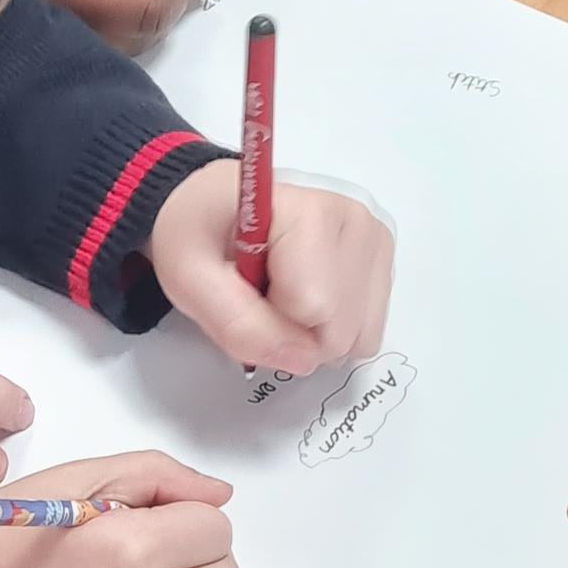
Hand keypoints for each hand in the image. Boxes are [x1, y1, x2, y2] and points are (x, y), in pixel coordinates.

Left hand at [148, 159, 393, 374]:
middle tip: (260, 294)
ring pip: (358, 336)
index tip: (245, 289)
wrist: (216, 207)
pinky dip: (333, 328)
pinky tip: (306, 295)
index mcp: (309, 211)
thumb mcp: (188, 278)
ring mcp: (373, 239)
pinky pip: (368, 330)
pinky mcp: (379, 259)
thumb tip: (301, 361)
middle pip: (341, 329)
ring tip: (281, 292)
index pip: (313, 309)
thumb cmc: (199, 232)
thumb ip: (238, 324)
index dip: (269, 321)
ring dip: (314, 334)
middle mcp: (354, 220)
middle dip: (294, 334)